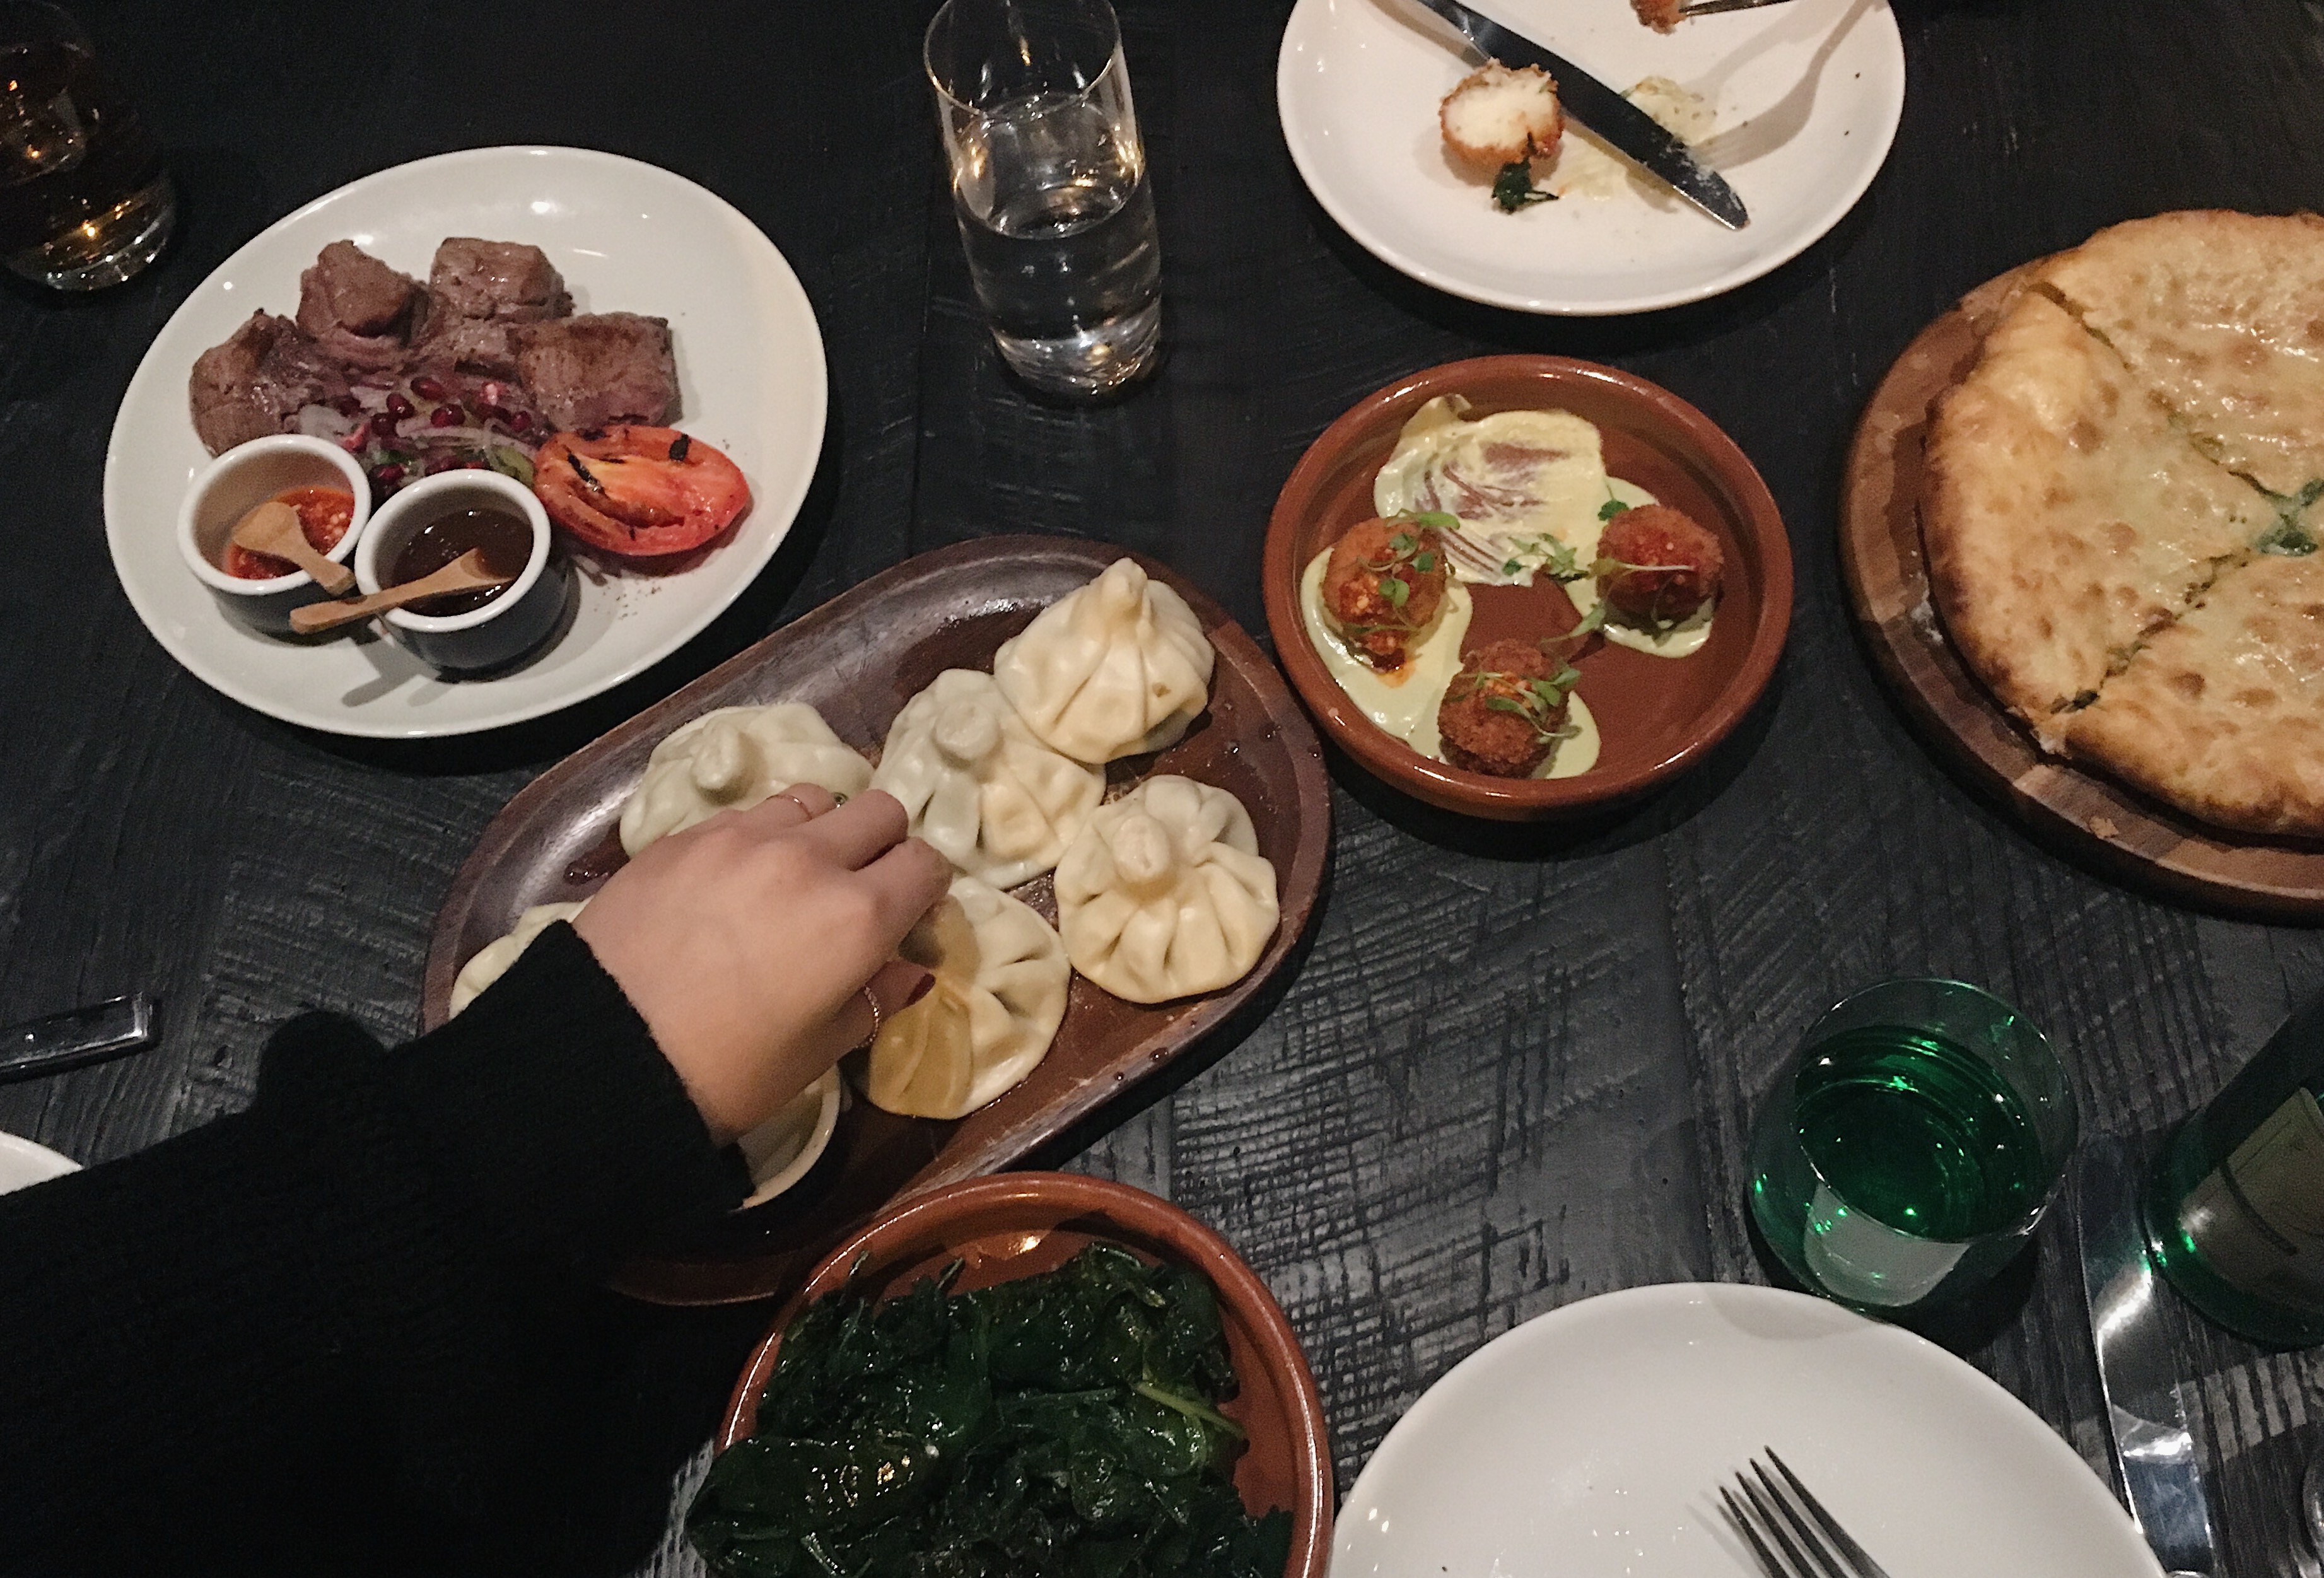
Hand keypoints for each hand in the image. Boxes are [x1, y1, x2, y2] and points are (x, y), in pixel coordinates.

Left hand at [573, 787, 950, 1143]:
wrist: (601, 1054)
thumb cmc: (726, 1073)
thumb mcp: (818, 1051)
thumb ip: (874, 1000)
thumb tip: (910, 970)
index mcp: (857, 917)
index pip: (927, 864)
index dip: (924, 888)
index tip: (907, 914)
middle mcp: (809, 859)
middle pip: (879, 810)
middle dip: (882, 845)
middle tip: (857, 889)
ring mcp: (742, 838)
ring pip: (811, 799)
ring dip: (819, 830)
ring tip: (792, 876)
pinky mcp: (685, 836)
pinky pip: (745, 815)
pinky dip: (757, 839)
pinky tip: (732, 884)